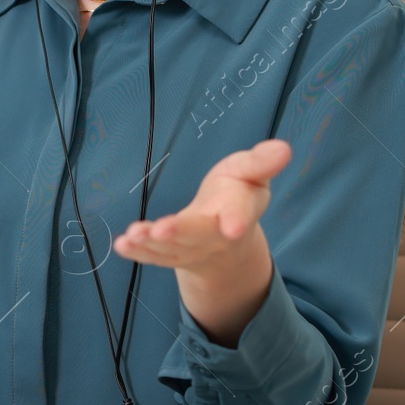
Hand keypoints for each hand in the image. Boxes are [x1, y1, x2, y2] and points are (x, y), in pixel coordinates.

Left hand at [113, 139, 291, 276]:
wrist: (226, 233)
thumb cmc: (236, 194)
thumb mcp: (250, 173)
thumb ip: (261, 162)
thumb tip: (284, 148)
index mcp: (239, 210)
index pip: (240, 214)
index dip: (237, 219)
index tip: (232, 227)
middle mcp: (215, 235)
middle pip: (199, 235)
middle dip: (180, 233)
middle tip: (160, 230)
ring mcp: (192, 249)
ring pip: (172, 250)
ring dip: (151, 244)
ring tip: (132, 235)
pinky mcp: (172, 255)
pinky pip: (155, 257)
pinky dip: (137, 252)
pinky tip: (121, 244)